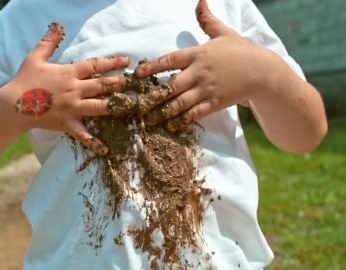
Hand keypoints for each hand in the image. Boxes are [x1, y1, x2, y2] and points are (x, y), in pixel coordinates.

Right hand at [0, 23, 129, 155]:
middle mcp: (74, 90)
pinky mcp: (67, 124)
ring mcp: (72, 108)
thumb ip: (48, 42)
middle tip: (137, 83)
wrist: (13, 105)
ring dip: (117, 106)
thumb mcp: (35, 57)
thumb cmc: (23, 80)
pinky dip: (94, 142)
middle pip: (103, 85)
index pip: (95, 65)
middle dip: (122, 83)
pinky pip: (83, 134)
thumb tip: (57, 26)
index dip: (112, 62)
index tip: (126, 61)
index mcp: (69, 73)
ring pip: (101, 107)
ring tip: (132, 106)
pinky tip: (106, 149)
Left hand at [134, 0, 273, 126]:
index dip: (152, 67)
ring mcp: (207, 89)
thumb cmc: (241, 52)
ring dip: (162, 112)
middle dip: (152, 95)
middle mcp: (200, 72)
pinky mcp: (215, 103)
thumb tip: (201, 1)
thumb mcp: (224, 33)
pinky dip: (181, 120)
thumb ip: (208, 20)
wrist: (264, 72)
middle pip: (171, 85)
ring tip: (148, 120)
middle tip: (136, 104)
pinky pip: (194, 114)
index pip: (170, 60)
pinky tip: (169, 126)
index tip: (137, 74)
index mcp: (198, 54)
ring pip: (180, 103)